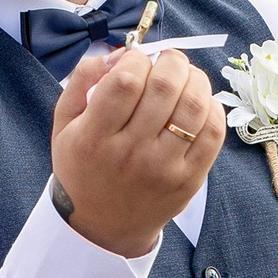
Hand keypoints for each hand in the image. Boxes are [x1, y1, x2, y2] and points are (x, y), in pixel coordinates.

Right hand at [50, 47, 224, 256]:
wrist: (102, 225)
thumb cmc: (83, 166)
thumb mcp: (64, 124)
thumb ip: (82, 80)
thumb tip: (119, 52)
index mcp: (94, 137)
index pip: (125, 80)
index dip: (136, 59)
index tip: (136, 61)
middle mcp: (130, 153)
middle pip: (165, 87)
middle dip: (171, 61)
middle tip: (168, 61)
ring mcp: (163, 168)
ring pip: (194, 106)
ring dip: (195, 78)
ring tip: (186, 76)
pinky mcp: (189, 179)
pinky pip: (213, 133)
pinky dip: (211, 107)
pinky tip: (198, 102)